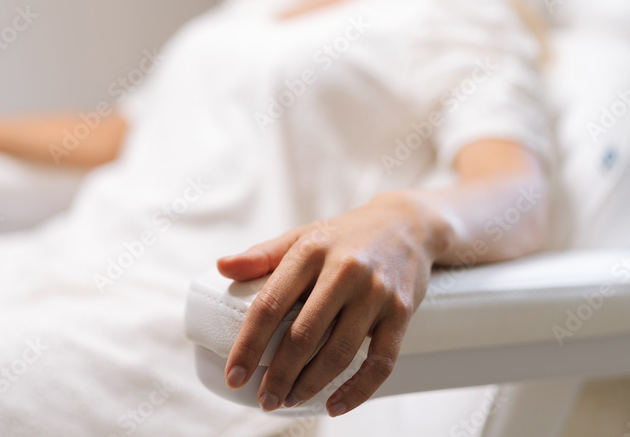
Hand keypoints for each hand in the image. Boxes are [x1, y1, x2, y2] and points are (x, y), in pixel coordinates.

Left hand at [215, 192, 448, 416]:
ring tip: (291, 399)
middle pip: (303, 335)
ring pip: (339, 352)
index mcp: (311, 251)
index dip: (248, 345)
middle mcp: (344, 270)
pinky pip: (380, 362)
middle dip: (279, 374)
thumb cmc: (344, 236)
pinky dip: (357, 390)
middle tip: (265, 399)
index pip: (270, 304)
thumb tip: (222, 267)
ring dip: (311, 384)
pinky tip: (335, 405)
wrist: (407, 224)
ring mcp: (375, 292)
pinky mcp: (402, 311)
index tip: (233, 376)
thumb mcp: (302, 236)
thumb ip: (262, 255)